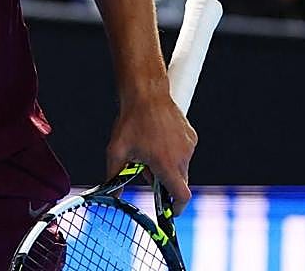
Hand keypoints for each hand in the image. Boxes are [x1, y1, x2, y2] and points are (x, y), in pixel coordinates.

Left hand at [106, 90, 196, 214]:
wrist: (146, 93)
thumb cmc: (131, 121)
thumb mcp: (116, 150)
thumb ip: (114, 176)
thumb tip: (113, 194)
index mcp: (166, 164)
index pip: (182, 196)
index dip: (177, 207)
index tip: (170, 210)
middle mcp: (182, 157)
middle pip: (179, 181)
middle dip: (165, 182)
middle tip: (146, 170)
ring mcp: (188, 146)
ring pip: (181, 166)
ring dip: (168, 165)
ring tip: (149, 149)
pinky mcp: (191, 136)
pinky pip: (184, 152)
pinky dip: (173, 152)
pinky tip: (157, 139)